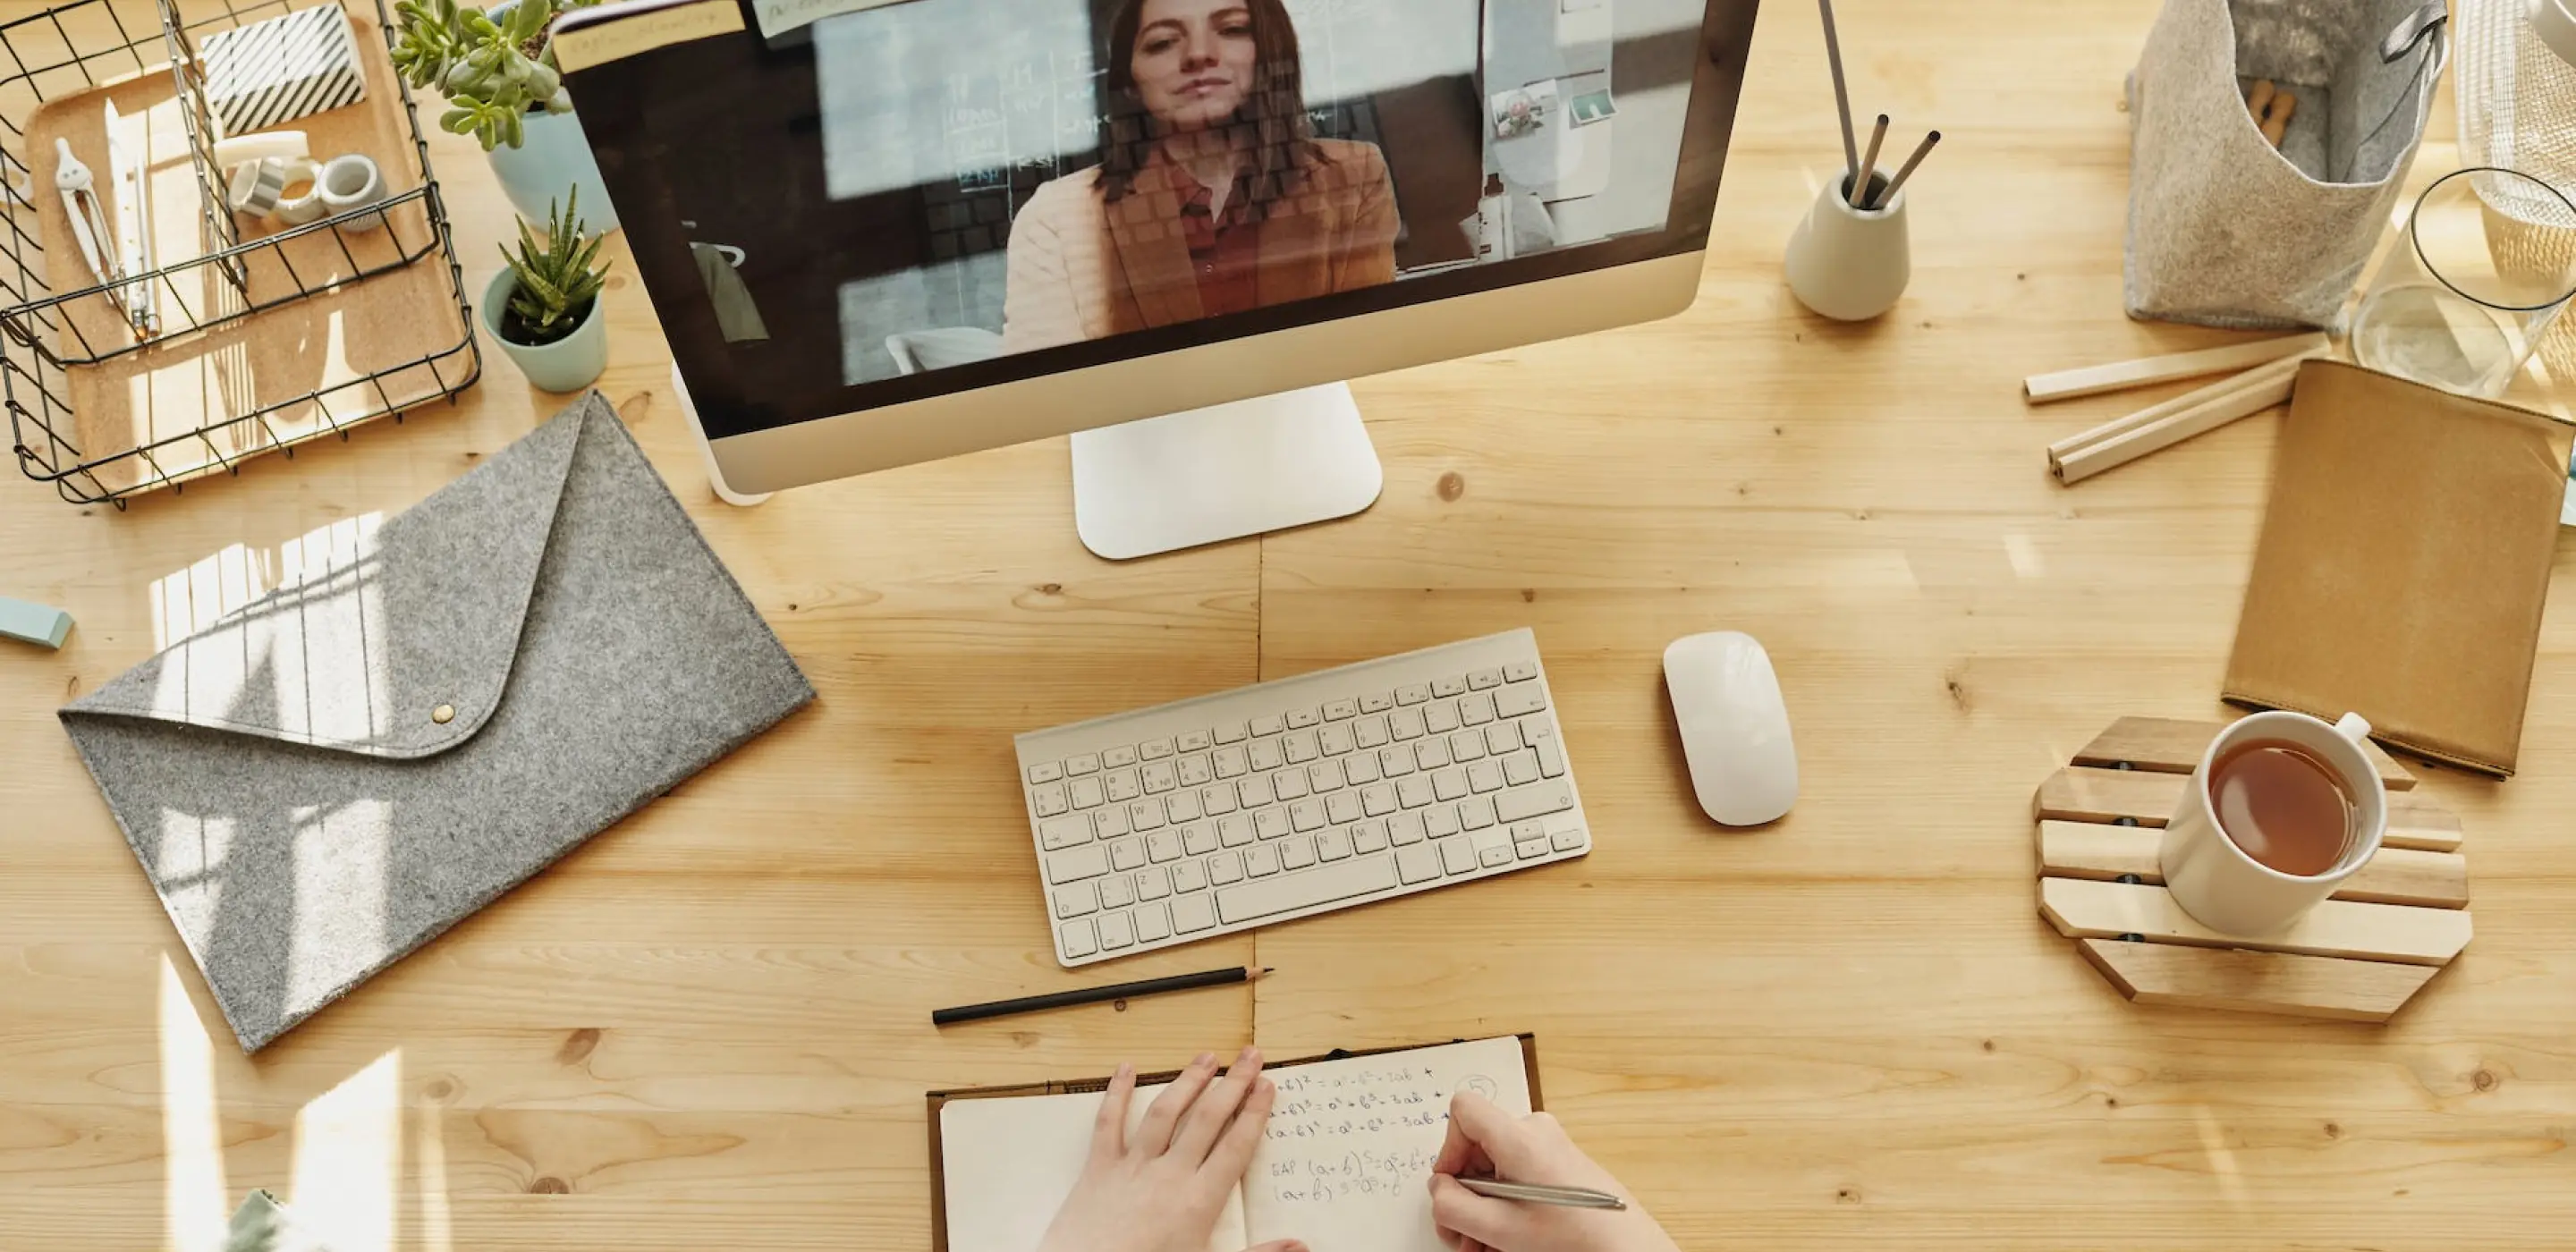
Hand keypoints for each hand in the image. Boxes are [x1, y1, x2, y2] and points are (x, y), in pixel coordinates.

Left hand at [1037, 1047, 1302, 1251]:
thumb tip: (1300, 1245)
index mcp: (1200, 1200)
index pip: (1236, 1147)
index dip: (1254, 1114)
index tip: (1267, 1087)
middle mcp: (1169, 1174)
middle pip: (1207, 1119)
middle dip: (1232, 1084)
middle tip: (1249, 1056)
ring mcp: (1133, 1167)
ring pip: (1165, 1113)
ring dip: (1188, 1081)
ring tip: (1207, 1057)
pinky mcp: (1100, 1169)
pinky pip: (1109, 1123)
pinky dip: (1117, 1093)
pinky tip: (1126, 1069)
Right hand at [1427, 1091, 1678, 1251]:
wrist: (1627, 1247)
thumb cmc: (1574, 1236)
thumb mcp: (1501, 1228)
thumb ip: (1454, 1206)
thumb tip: (1438, 1189)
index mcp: (1521, 1137)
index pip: (1464, 1110)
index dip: (1448, 1148)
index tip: (1452, 1186)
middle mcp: (1535, 1131)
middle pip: (1476, 1146)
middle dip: (1463, 1192)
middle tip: (1460, 1233)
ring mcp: (1549, 1145)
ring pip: (1494, 1166)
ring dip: (1481, 1205)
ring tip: (1482, 1245)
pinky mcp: (1558, 1161)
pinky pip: (1515, 1173)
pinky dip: (1503, 1203)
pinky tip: (1505, 1237)